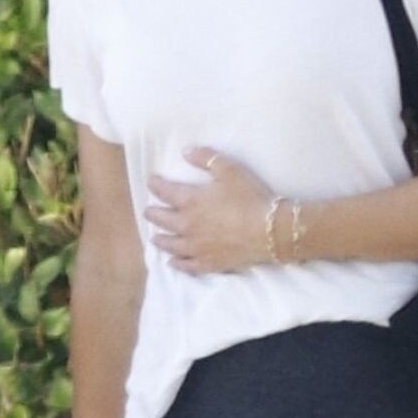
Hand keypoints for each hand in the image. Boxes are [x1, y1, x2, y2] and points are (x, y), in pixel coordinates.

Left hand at [146, 149, 273, 275]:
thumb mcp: (230, 170)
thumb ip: (206, 158)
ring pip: (171, 245)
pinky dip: (177, 263)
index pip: (165, 191)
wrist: (269, 231)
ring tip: (155, 237)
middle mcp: (187, 226)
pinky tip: (172, 262)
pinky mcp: (209, 263)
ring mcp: (196, 247)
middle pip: (163, 220)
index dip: (156, 185)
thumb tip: (185, 151)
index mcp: (190, 201)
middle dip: (153, 213)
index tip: (151, 181)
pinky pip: (187, 265)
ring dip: (161, 239)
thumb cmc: (249, 198)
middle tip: (148, 211)